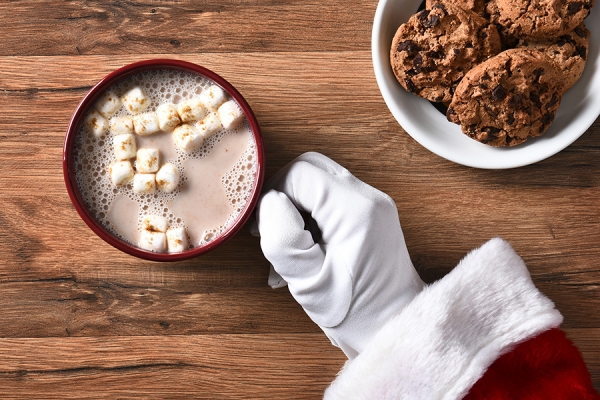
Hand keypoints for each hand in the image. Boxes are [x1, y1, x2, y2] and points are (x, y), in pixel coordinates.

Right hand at [256, 152, 423, 357]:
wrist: (393, 325)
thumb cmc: (355, 312)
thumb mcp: (308, 282)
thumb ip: (283, 238)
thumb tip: (270, 202)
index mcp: (355, 210)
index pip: (299, 173)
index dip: (273, 196)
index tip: (265, 230)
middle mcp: (368, 197)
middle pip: (310, 168)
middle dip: (284, 196)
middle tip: (275, 232)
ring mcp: (372, 202)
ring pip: (318, 181)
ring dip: (297, 207)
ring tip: (292, 248)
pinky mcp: (370, 212)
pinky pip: (330, 196)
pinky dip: (311, 215)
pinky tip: (307, 248)